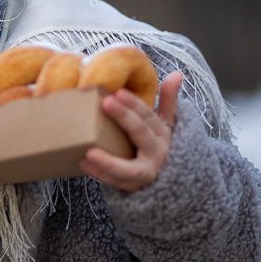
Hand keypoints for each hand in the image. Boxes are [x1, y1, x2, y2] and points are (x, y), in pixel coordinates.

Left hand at [80, 71, 183, 192]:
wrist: (170, 184)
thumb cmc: (157, 147)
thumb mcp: (166, 125)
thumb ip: (169, 100)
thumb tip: (177, 74)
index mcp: (163, 134)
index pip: (149, 115)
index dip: (135, 104)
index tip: (118, 92)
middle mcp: (157, 152)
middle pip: (142, 134)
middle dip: (125, 118)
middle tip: (106, 103)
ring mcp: (145, 172)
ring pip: (129, 169)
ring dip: (108, 161)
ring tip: (88, 151)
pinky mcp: (132, 187)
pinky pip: (116, 182)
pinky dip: (100, 174)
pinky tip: (83, 163)